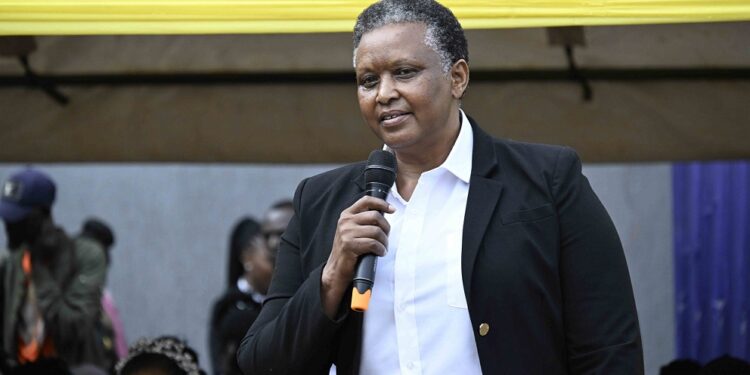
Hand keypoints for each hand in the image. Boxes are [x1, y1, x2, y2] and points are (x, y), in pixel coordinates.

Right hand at [321, 196, 393, 317]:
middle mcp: (345, 221)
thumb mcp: (353, 230)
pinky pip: (373, 244)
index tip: (392, 210)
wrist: (336, 268)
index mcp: (347, 214)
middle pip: (375, 216)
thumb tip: (385, 213)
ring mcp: (346, 232)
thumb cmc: (349, 249)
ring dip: (384, 241)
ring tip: (383, 247)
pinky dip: (380, 249)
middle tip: (386, 237)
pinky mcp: (349, 245)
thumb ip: (364, 220)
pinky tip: (379, 253)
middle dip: (386, 228)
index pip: (366, 200)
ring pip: (376, 231)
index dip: (382, 203)